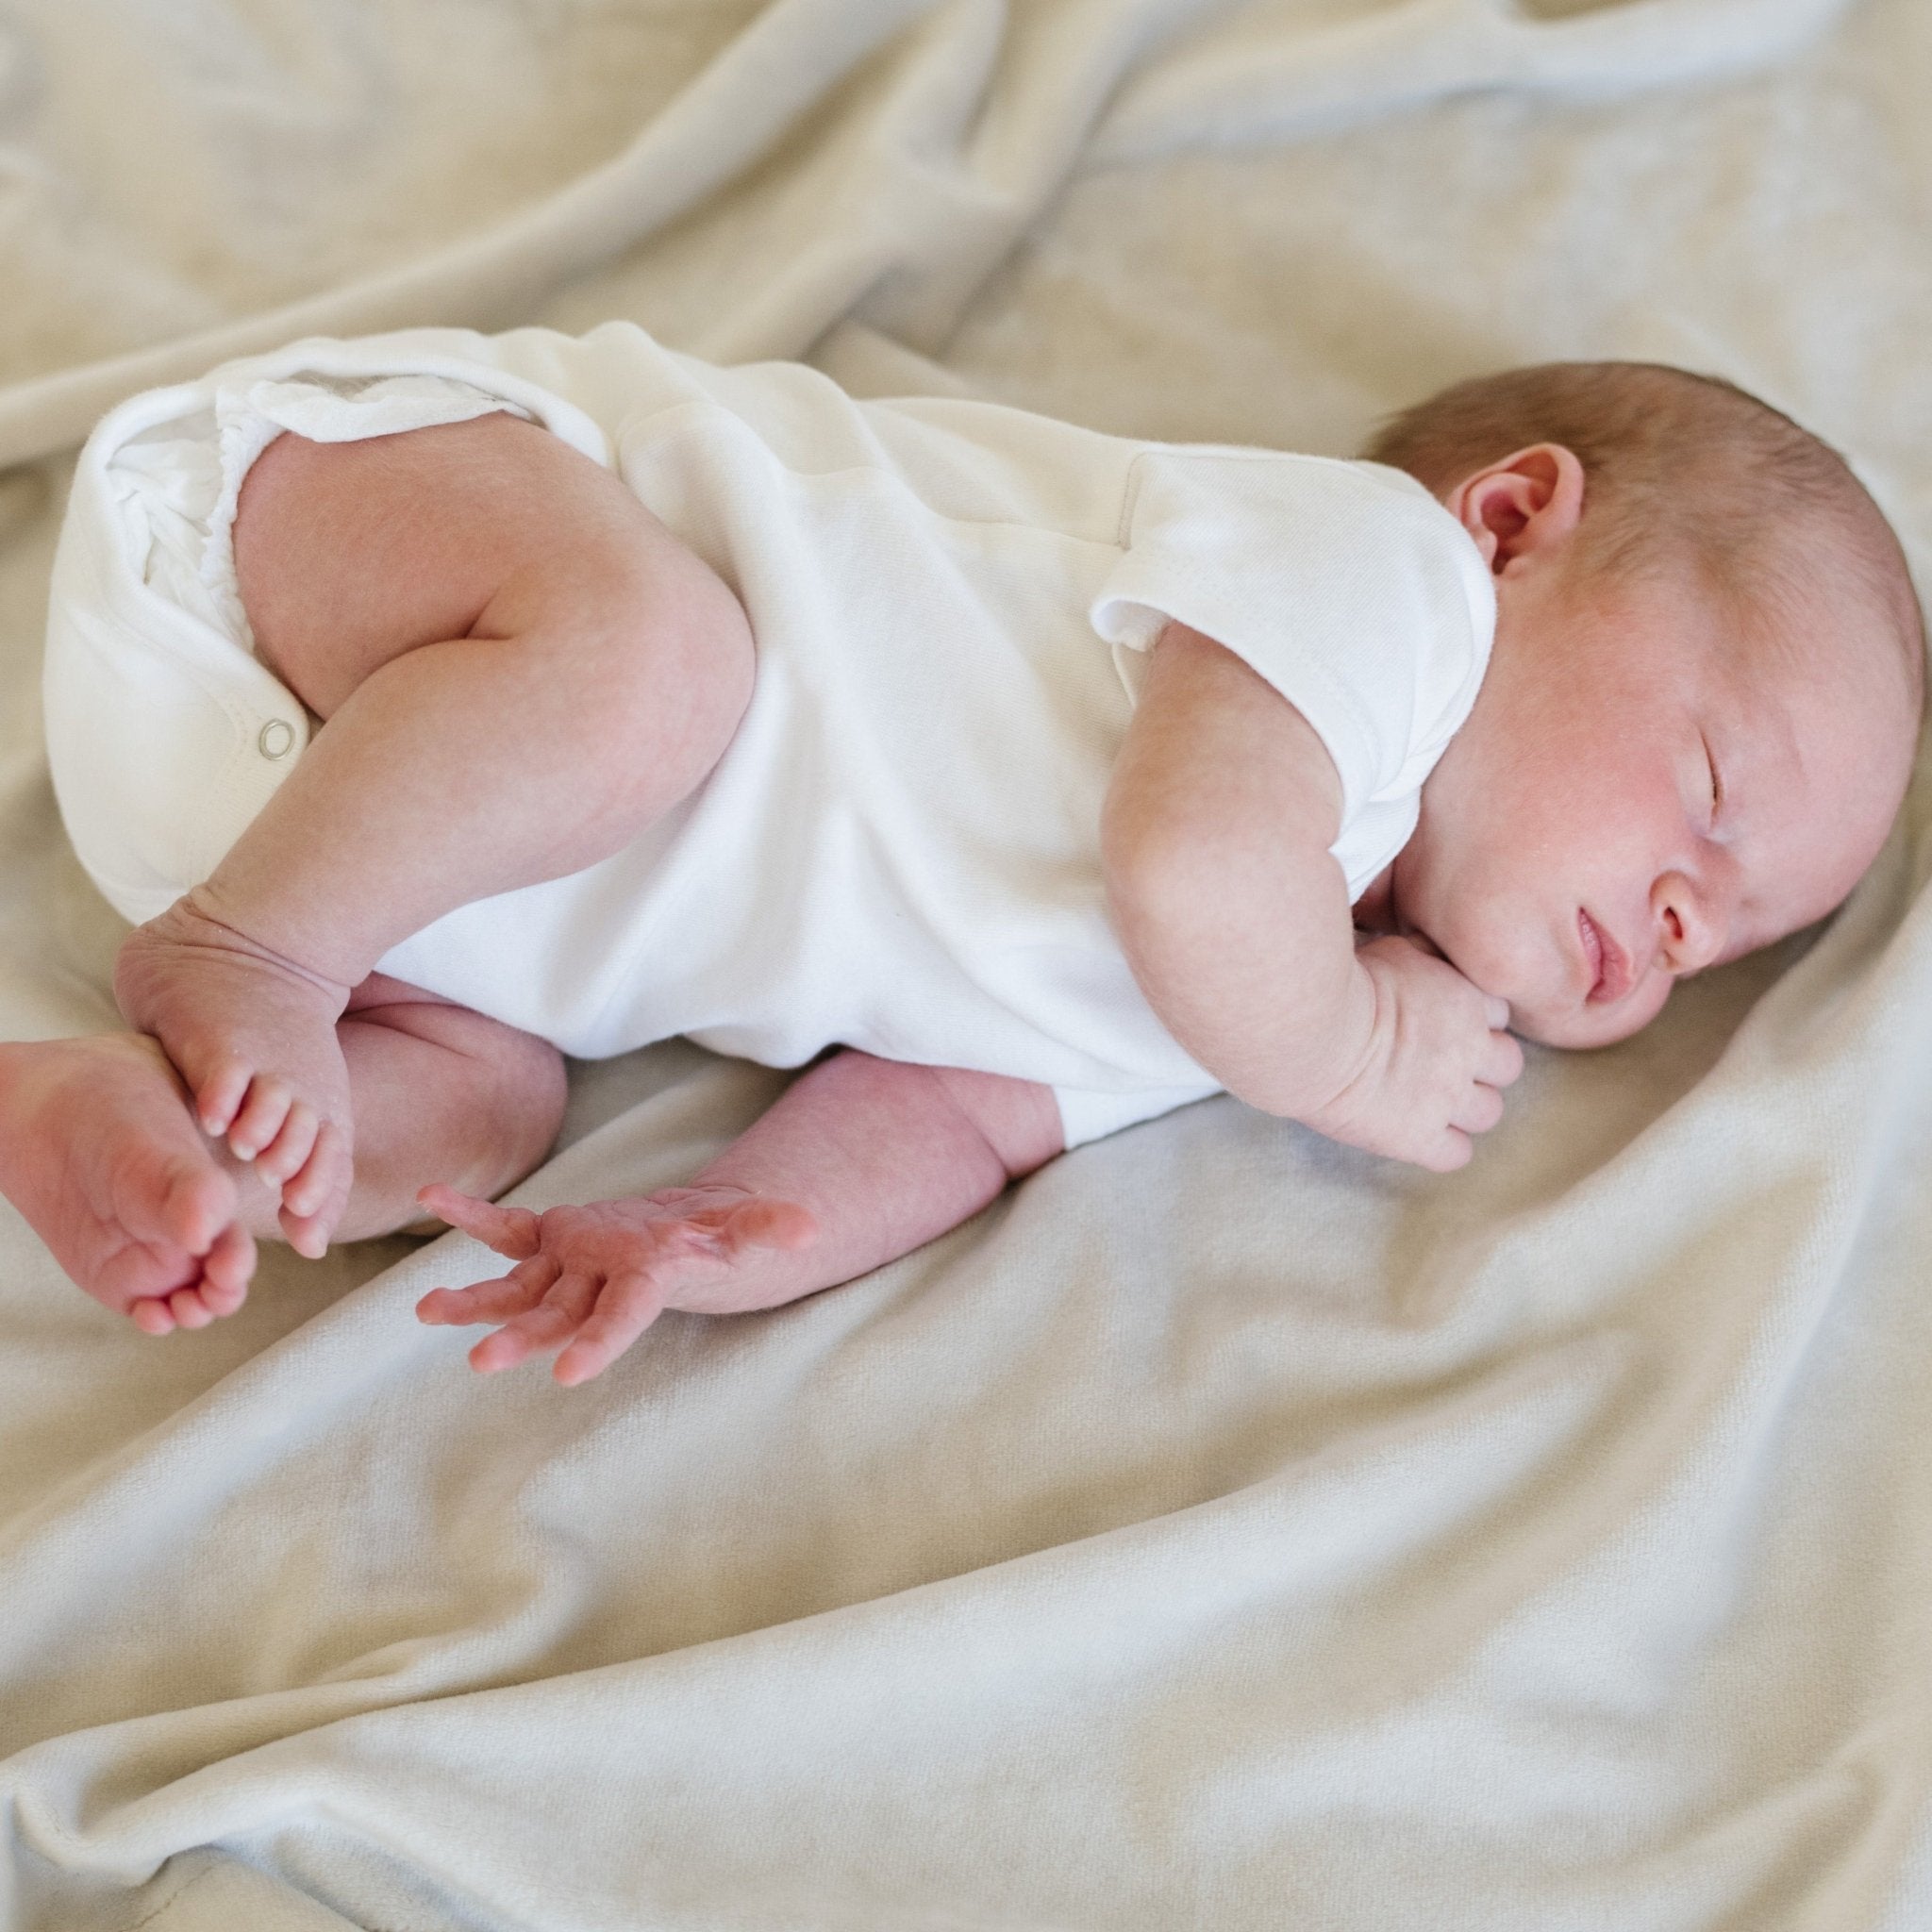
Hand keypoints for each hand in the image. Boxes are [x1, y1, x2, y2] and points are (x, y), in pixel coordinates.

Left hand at [413, 1181, 816, 1384]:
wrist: (673, 1246)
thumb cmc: (710, 1243)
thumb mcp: (740, 1232)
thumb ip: (768, 1228)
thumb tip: (811, 1228)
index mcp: (641, 1286)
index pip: (621, 1316)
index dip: (600, 1342)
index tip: (568, 1375)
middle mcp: (595, 1287)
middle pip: (555, 1316)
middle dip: (520, 1338)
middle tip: (482, 1363)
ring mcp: (564, 1268)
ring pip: (514, 1289)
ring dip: (472, 1300)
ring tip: (427, 1311)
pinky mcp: (546, 1242)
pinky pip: (503, 1230)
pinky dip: (469, 1217)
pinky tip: (433, 1197)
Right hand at [1299, 935, 1522, 1170]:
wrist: (1310, 1032)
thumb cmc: (1341, 984)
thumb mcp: (1392, 948)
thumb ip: (1422, 955)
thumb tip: (1425, 950)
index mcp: (1466, 1002)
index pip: (1499, 1016)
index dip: (1475, 1021)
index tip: (1445, 1023)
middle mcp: (1468, 1052)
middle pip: (1508, 1066)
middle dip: (1481, 1065)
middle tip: (1442, 1064)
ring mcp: (1447, 1098)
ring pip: (1490, 1112)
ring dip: (1467, 1108)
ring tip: (1431, 1101)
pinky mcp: (1419, 1138)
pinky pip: (1457, 1154)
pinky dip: (1443, 1146)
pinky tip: (1416, 1131)